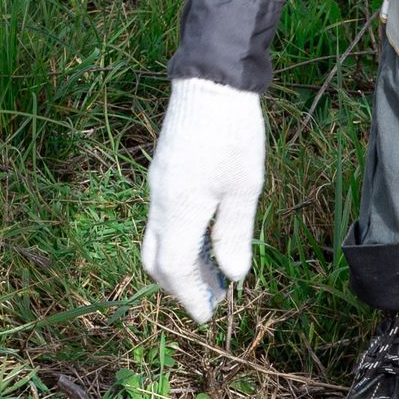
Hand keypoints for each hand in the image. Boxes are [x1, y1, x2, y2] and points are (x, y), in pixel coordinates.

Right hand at [141, 78, 265, 324]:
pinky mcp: (163, 174)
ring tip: (215, 273)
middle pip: (156, 260)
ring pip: (158, 240)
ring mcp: (157, 187)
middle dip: (181, 286)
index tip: (208, 316)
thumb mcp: (243, 189)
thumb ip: (233, 235)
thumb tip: (232, 277)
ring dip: (182, 264)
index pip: (174, 269)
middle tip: (211, 299)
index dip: (190, 296)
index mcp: (177, 210)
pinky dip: (180, 240)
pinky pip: (163, 220)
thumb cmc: (231, 135)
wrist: (210, 82)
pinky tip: (207, 238)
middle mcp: (159, 203)